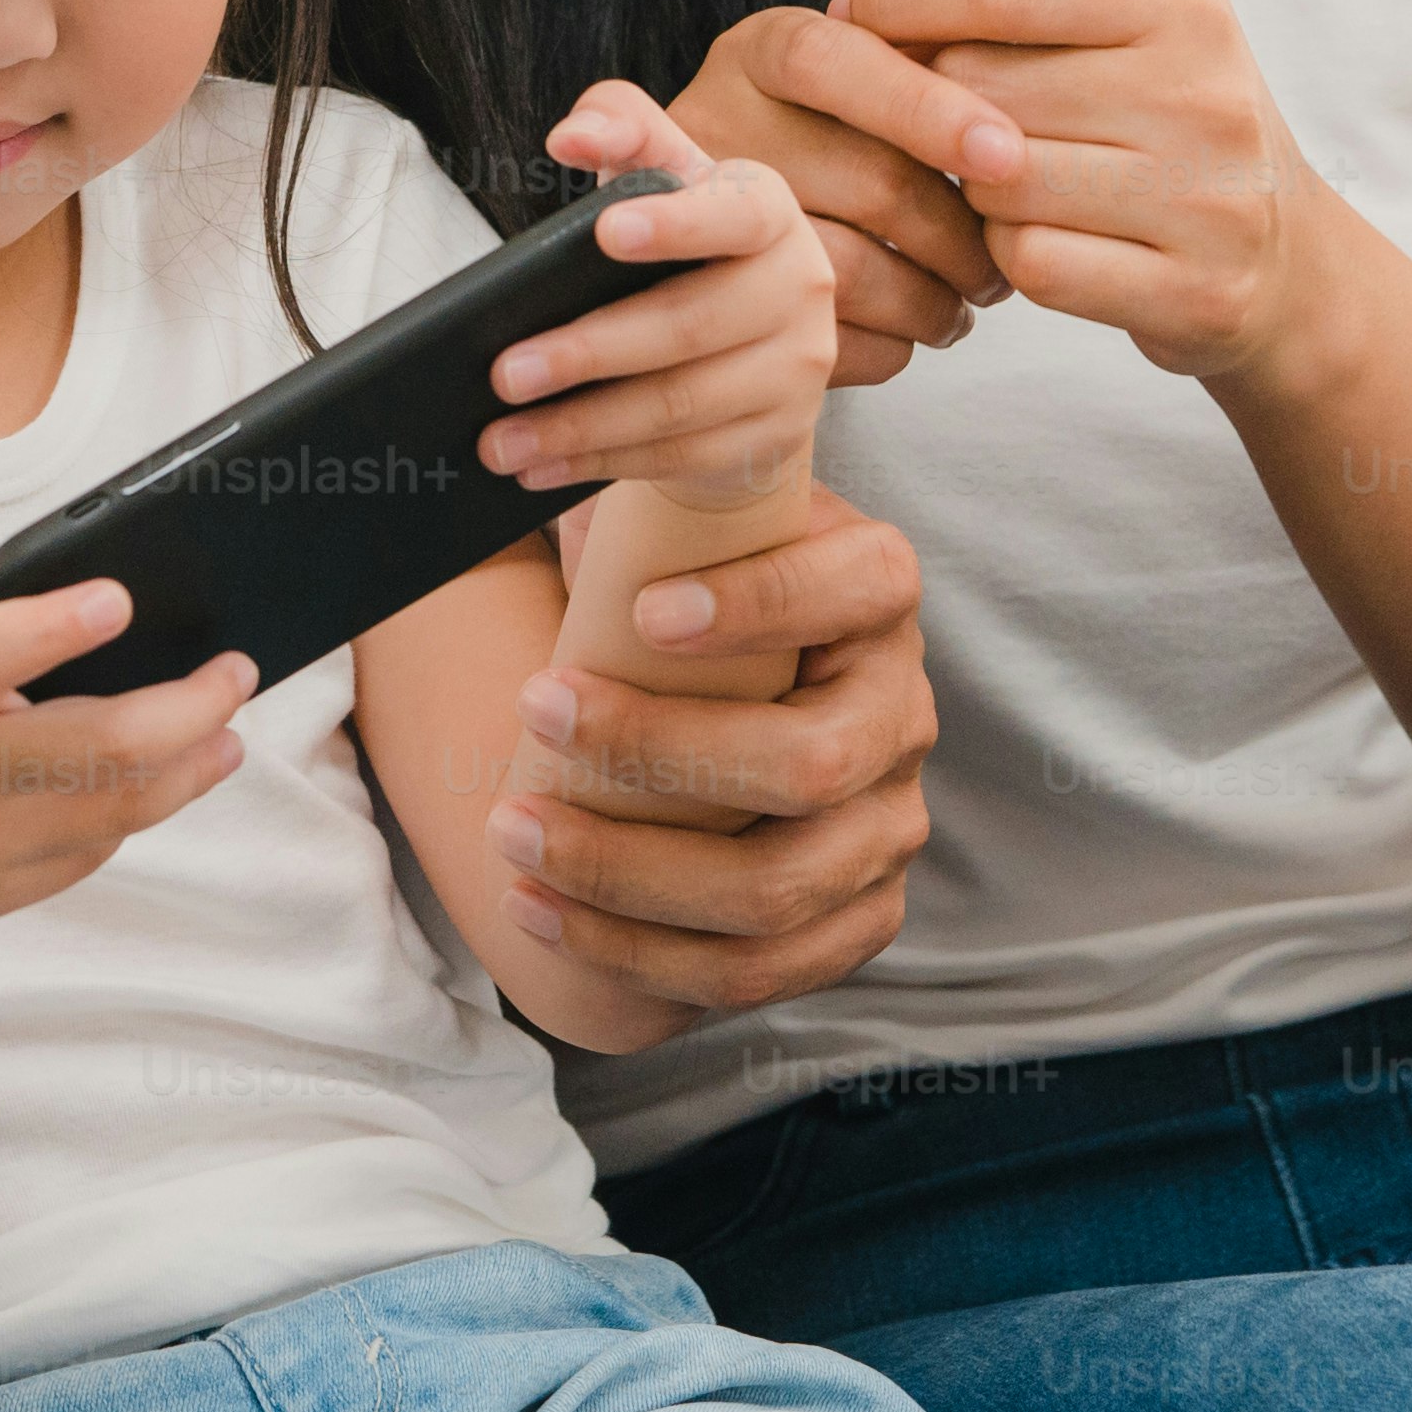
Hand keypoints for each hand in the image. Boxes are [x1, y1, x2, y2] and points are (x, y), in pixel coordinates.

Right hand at [0, 569, 255, 935]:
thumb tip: (110, 579)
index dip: (56, 627)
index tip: (119, 597)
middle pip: (100, 752)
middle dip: (193, 709)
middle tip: (235, 674)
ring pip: (117, 812)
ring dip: (190, 768)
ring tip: (225, 735)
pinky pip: (89, 854)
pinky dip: (131, 812)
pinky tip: (156, 780)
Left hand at [478, 79, 847, 503]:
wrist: (750, 341)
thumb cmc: (683, 242)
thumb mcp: (660, 175)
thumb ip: (621, 128)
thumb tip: (570, 136)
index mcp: (768, 212)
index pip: (732, 215)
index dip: (674, 224)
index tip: (606, 231)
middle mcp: (800, 287)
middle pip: (686, 327)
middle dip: (586, 352)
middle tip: (502, 373)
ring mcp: (798, 369)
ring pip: (678, 406)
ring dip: (579, 428)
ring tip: (499, 439)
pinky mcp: (778, 435)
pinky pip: (681, 456)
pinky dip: (602, 463)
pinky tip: (539, 467)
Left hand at [485, 497, 933, 1006]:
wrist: (729, 701)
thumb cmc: (690, 594)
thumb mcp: (688, 522)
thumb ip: (650, 484)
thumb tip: (552, 442)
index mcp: (878, 599)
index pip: (856, 589)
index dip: (763, 603)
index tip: (642, 610)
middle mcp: (900, 717)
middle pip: (809, 764)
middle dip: (659, 750)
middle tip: (531, 710)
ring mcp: (887, 830)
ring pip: (776, 889)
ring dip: (626, 872)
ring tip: (510, 833)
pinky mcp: (855, 921)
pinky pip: (755, 969)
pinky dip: (634, 952)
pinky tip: (536, 909)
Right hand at [675, 4, 1020, 382]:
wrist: (704, 212)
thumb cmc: (816, 131)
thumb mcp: (851, 72)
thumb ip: (925, 72)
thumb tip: (1023, 147)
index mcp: (761, 50)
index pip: (837, 64)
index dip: (925, 109)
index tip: (1008, 156)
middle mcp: (718, 120)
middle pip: (869, 181)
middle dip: (961, 237)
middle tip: (1000, 269)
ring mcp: (701, 217)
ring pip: (852, 272)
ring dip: (931, 302)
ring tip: (962, 306)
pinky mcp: (707, 305)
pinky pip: (824, 337)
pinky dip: (887, 346)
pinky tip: (904, 334)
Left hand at [831, 0, 1357, 390]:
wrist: (1286, 258)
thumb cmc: (1171, 109)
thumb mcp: (1134, 2)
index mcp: (1186, 7)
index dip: (906, 0)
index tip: (851, 17)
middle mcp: (1207, 98)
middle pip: (986, 89)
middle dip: (937, 102)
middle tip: (938, 117)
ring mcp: (1210, 204)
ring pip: (999, 183)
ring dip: (969, 185)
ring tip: (994, 177)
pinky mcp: (1196, 296)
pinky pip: (1034, 265)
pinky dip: (1009, 254)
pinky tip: (1033, 237)